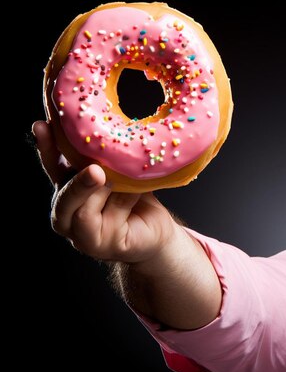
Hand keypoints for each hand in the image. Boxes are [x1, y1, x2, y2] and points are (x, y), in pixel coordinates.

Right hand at [32, 120, 176, 263]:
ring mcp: (79, 235)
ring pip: (86, 210)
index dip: (47, 147)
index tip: (42, 125)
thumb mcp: (119, 175)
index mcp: (66, 191)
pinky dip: (124, 203)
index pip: (52, 166)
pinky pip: (110, 219)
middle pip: (63, 197)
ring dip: (108, 193)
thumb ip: (106, 162)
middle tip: (95, 170)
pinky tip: (136, 194)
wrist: (157, 231)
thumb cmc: (136, 199)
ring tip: (122, 182)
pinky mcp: (99, 246)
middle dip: (78, 183)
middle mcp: (66, 214)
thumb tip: (104, 127)